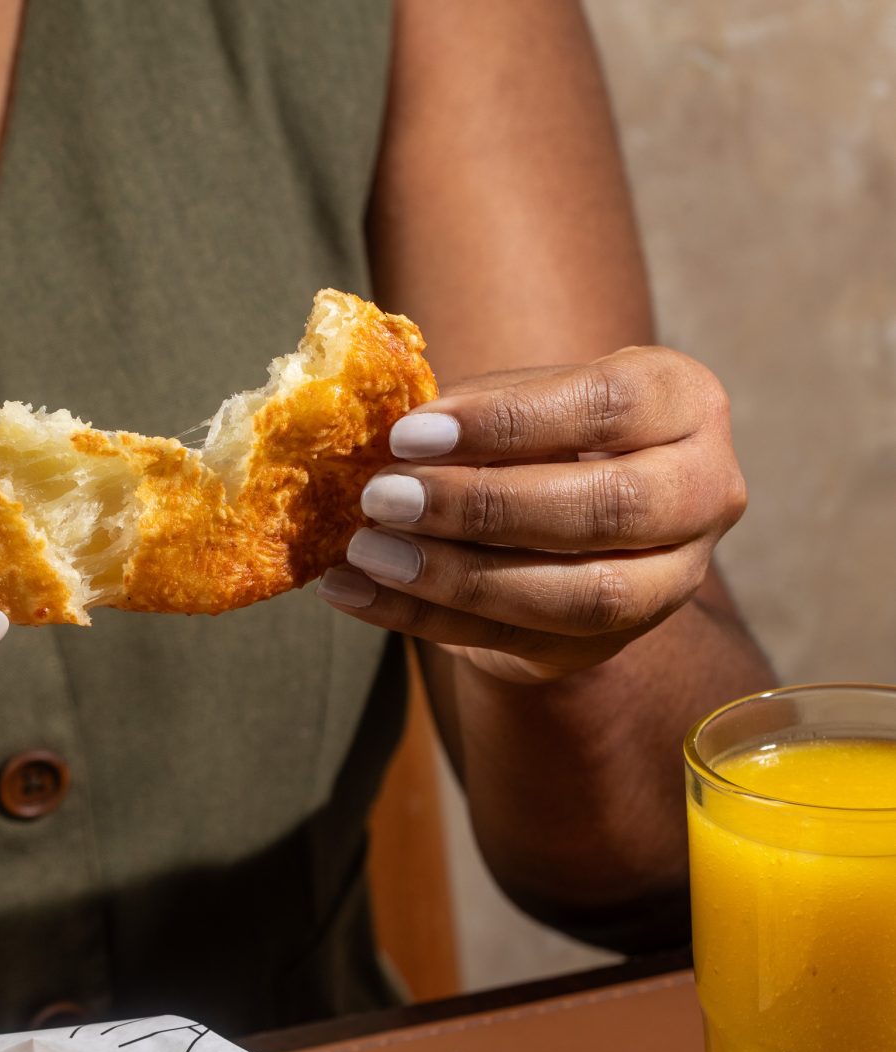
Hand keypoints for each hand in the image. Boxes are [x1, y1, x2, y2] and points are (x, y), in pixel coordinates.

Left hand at [318, 347, 747, 682]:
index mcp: (686, 404)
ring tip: (368, 551)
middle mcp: (703, 494)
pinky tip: (353, 592)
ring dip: (456, 577)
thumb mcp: (522, 401)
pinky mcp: (605, 644)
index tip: (409, 433)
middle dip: (484, 507)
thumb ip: (476, 412)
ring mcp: (669, 582)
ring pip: (576, 596)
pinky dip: (421, 618)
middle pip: (606, 509)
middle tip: (384, 497)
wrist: (569, 516)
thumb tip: (386, 434)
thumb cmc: (541, 434)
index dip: (507, 424)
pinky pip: (511, 640)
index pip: (607, 407)